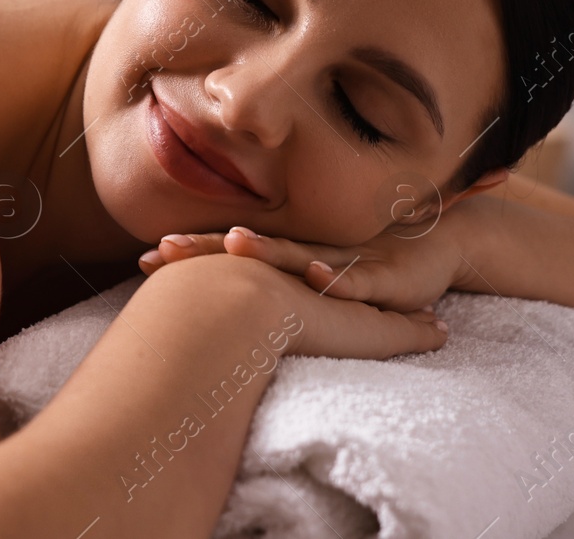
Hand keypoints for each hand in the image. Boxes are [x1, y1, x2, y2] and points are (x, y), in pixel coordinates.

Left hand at [147, 253, 449, 361]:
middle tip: (165, 248)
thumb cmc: (354, 275)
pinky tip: (319, 277)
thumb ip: (265, 304)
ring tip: (235, 245)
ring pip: (298, 255)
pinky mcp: (383, 277)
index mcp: (284, 259)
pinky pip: (357, 279)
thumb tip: (210, 328)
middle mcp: (306, 254)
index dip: (189, 255)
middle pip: (250, 248)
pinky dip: (338, 277)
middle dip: (206, 247)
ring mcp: (342, 262)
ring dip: (266, 250)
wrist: (430, 250)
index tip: (143, 259)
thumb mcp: (306, 297)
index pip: (227, 254)